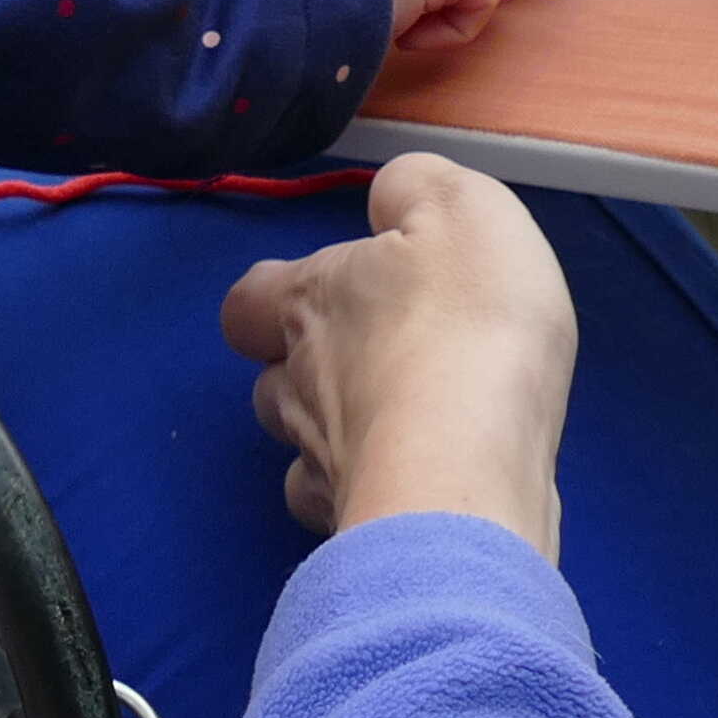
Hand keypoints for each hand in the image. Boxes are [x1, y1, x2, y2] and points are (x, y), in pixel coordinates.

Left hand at [219, 155, 577, 554]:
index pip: (247, 303)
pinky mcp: (359, 529)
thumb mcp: (461, 211)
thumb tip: (386, 198)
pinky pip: (342, 513)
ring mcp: (323, 465)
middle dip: (306, 374)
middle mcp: (300, 385)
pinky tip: (411, 488)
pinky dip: (365, 500)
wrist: (470, 469)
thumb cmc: (465, 325)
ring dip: (335, 438)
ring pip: (301, 452)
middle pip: (271, 382)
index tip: (322, 294)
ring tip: (397, 427)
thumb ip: (416, 188)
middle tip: (373, 362)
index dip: (272, 299)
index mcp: (311, 302)